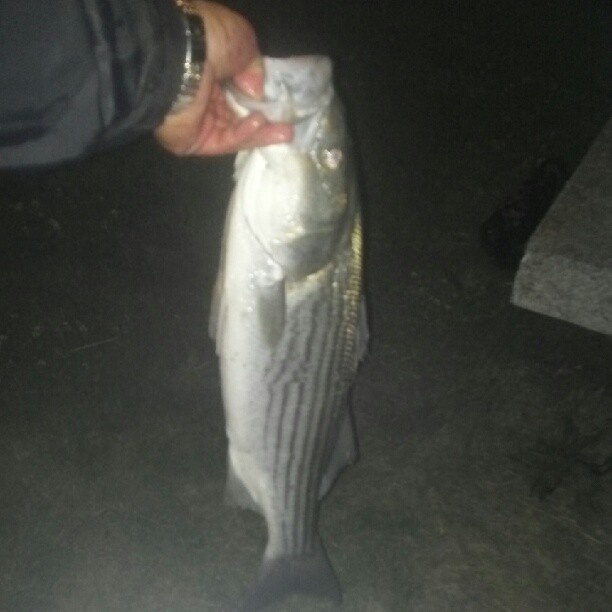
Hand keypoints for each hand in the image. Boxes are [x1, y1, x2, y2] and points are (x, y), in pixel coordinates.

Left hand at [154, 1, 292, 155]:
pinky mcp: (193, 142)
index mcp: (208, 68)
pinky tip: (260, 124)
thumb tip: (257, 92)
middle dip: (266, 120)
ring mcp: (197, 121)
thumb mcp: (242, 42)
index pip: (237, 87)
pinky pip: (225, 140)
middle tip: (289, 125)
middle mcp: (201, 94)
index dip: (259, 96)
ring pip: (236, 132)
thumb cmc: (208, 39)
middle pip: (238, 114)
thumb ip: (254, 68)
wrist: (177, 56)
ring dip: (261, 131)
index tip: (280, 103)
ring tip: (286, 131)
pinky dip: (246, 134)